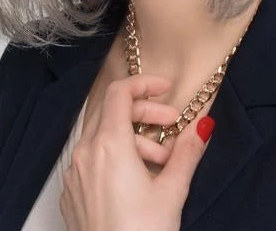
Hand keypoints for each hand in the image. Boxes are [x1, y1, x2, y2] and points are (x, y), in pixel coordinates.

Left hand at [59, 73, 214, 230]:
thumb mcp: (172, 190)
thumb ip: (188, 151)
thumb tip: (204, 124)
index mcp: (108, 145)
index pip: (120, 92)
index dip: (144, 83)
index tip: (167, 88)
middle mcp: (85, 153)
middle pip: (112, 110)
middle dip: (144, 112)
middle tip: (172, 123)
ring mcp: (74, 173)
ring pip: (103, 135)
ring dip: (133, 137)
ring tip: (162, 161)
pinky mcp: (72, 192)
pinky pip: (93, 158)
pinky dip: (115, 155)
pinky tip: (138, 179)